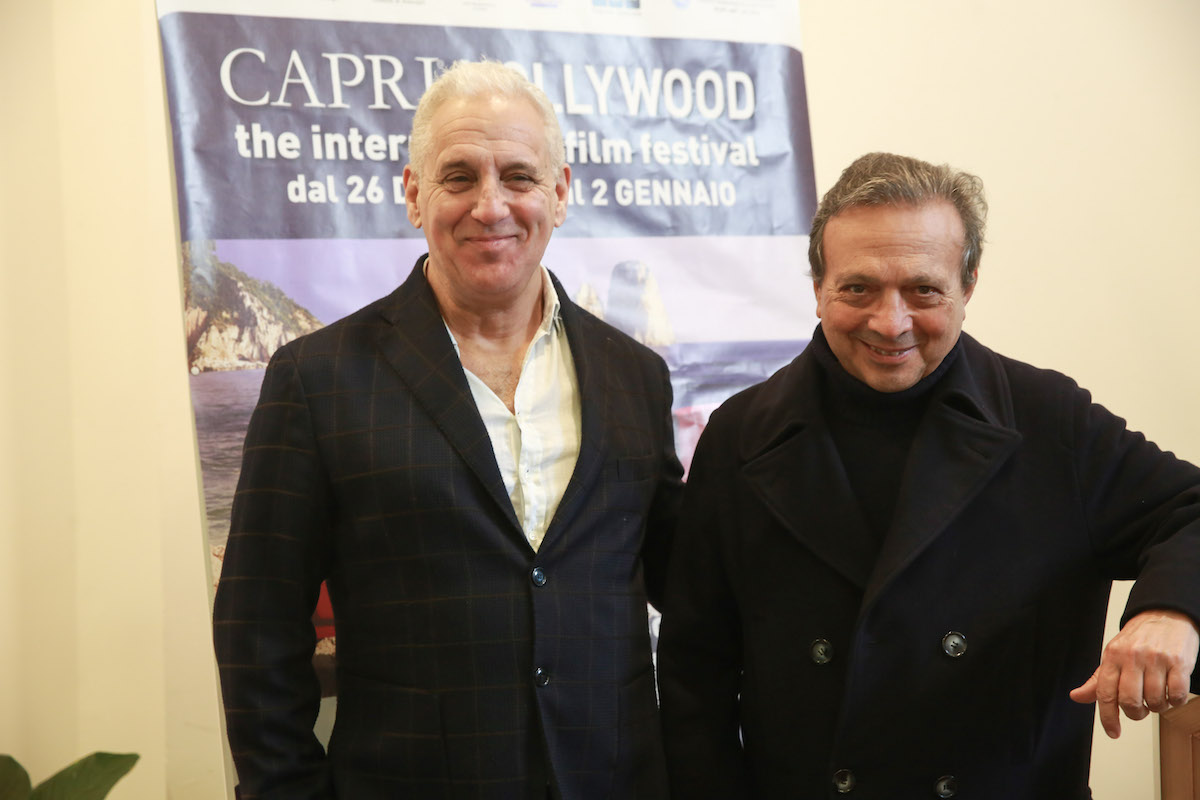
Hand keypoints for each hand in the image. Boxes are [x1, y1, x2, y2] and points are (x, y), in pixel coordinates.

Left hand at [1069, 609, 1198, 737]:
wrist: (1165, 614)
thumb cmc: (1138, 638)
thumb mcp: (1113, 655)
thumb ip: (1098, 679)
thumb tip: (1076, 696)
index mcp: (1112, 656)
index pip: (1105, 694)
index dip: (1107, 718)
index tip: (1113, 732)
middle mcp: (1132, 657)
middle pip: (1130, 702)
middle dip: (1135, 714)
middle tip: (1140, 710)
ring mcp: (1156, 659)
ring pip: (1155, 701)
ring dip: (1157, 707)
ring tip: (1157, 696)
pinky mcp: (1178, 662)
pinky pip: (1177, 695)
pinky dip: (1175, 701)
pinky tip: (1171, 692)